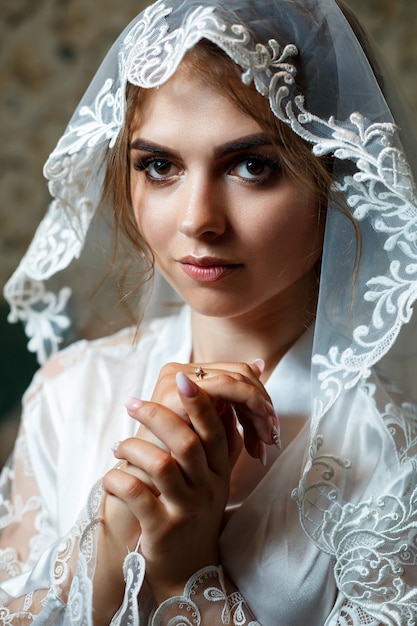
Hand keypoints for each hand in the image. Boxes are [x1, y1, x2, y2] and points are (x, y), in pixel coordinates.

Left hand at [103, 374, 238, 601]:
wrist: (188, 568)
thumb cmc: (192, 510)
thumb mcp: (210, 477)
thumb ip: (211, 440)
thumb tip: (213, 395)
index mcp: (219, 470)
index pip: (215, 428)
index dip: (199, 401)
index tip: (179, 377)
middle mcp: (208, 487)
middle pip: (188, 442)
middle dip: (159, 415)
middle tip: (132, 402)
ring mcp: (187, 510)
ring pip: (162, 465)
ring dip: (134, 447)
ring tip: (118, 445)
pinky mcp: (163, 530)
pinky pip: (138, 496)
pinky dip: (118, 479)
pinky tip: (110, 476)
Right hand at [137, 360, 278, 459]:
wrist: (150, 488)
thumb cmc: (182, 464)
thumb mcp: (215, 431)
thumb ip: (238, 403)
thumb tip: (261, 364)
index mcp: (189, 378)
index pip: (235, 375)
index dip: (259, 400)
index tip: (270, 432)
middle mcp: (181, 371)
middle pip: (238, 374)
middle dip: (262, 405)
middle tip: (271, 437)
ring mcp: (176, 378)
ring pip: (236, 378)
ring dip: (258, 409)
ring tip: (265, 438)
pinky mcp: (177, 391)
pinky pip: (225, 387)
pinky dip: (249, 406)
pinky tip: (256, 433)